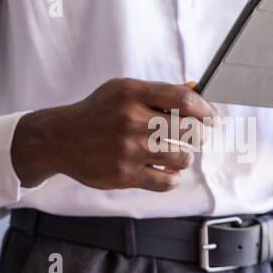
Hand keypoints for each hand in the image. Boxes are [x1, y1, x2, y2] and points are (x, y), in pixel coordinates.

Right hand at [12, 78, 217, 191]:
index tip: (212, 117)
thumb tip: (196, 89)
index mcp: (132, 93)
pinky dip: (172, 177)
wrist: (60, 139)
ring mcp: (129, 149)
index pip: (184, 99)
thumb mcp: (122, 91)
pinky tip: (164, 169)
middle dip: (199, 134)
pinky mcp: (125, 175)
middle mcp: (131, 120)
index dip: (205, 109)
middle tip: (194, 136)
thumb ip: (158, 92)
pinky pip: (167, 182)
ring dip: (184, 156)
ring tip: (174, 152)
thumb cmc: (96, 113)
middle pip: (189, 130)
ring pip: (182, 157)